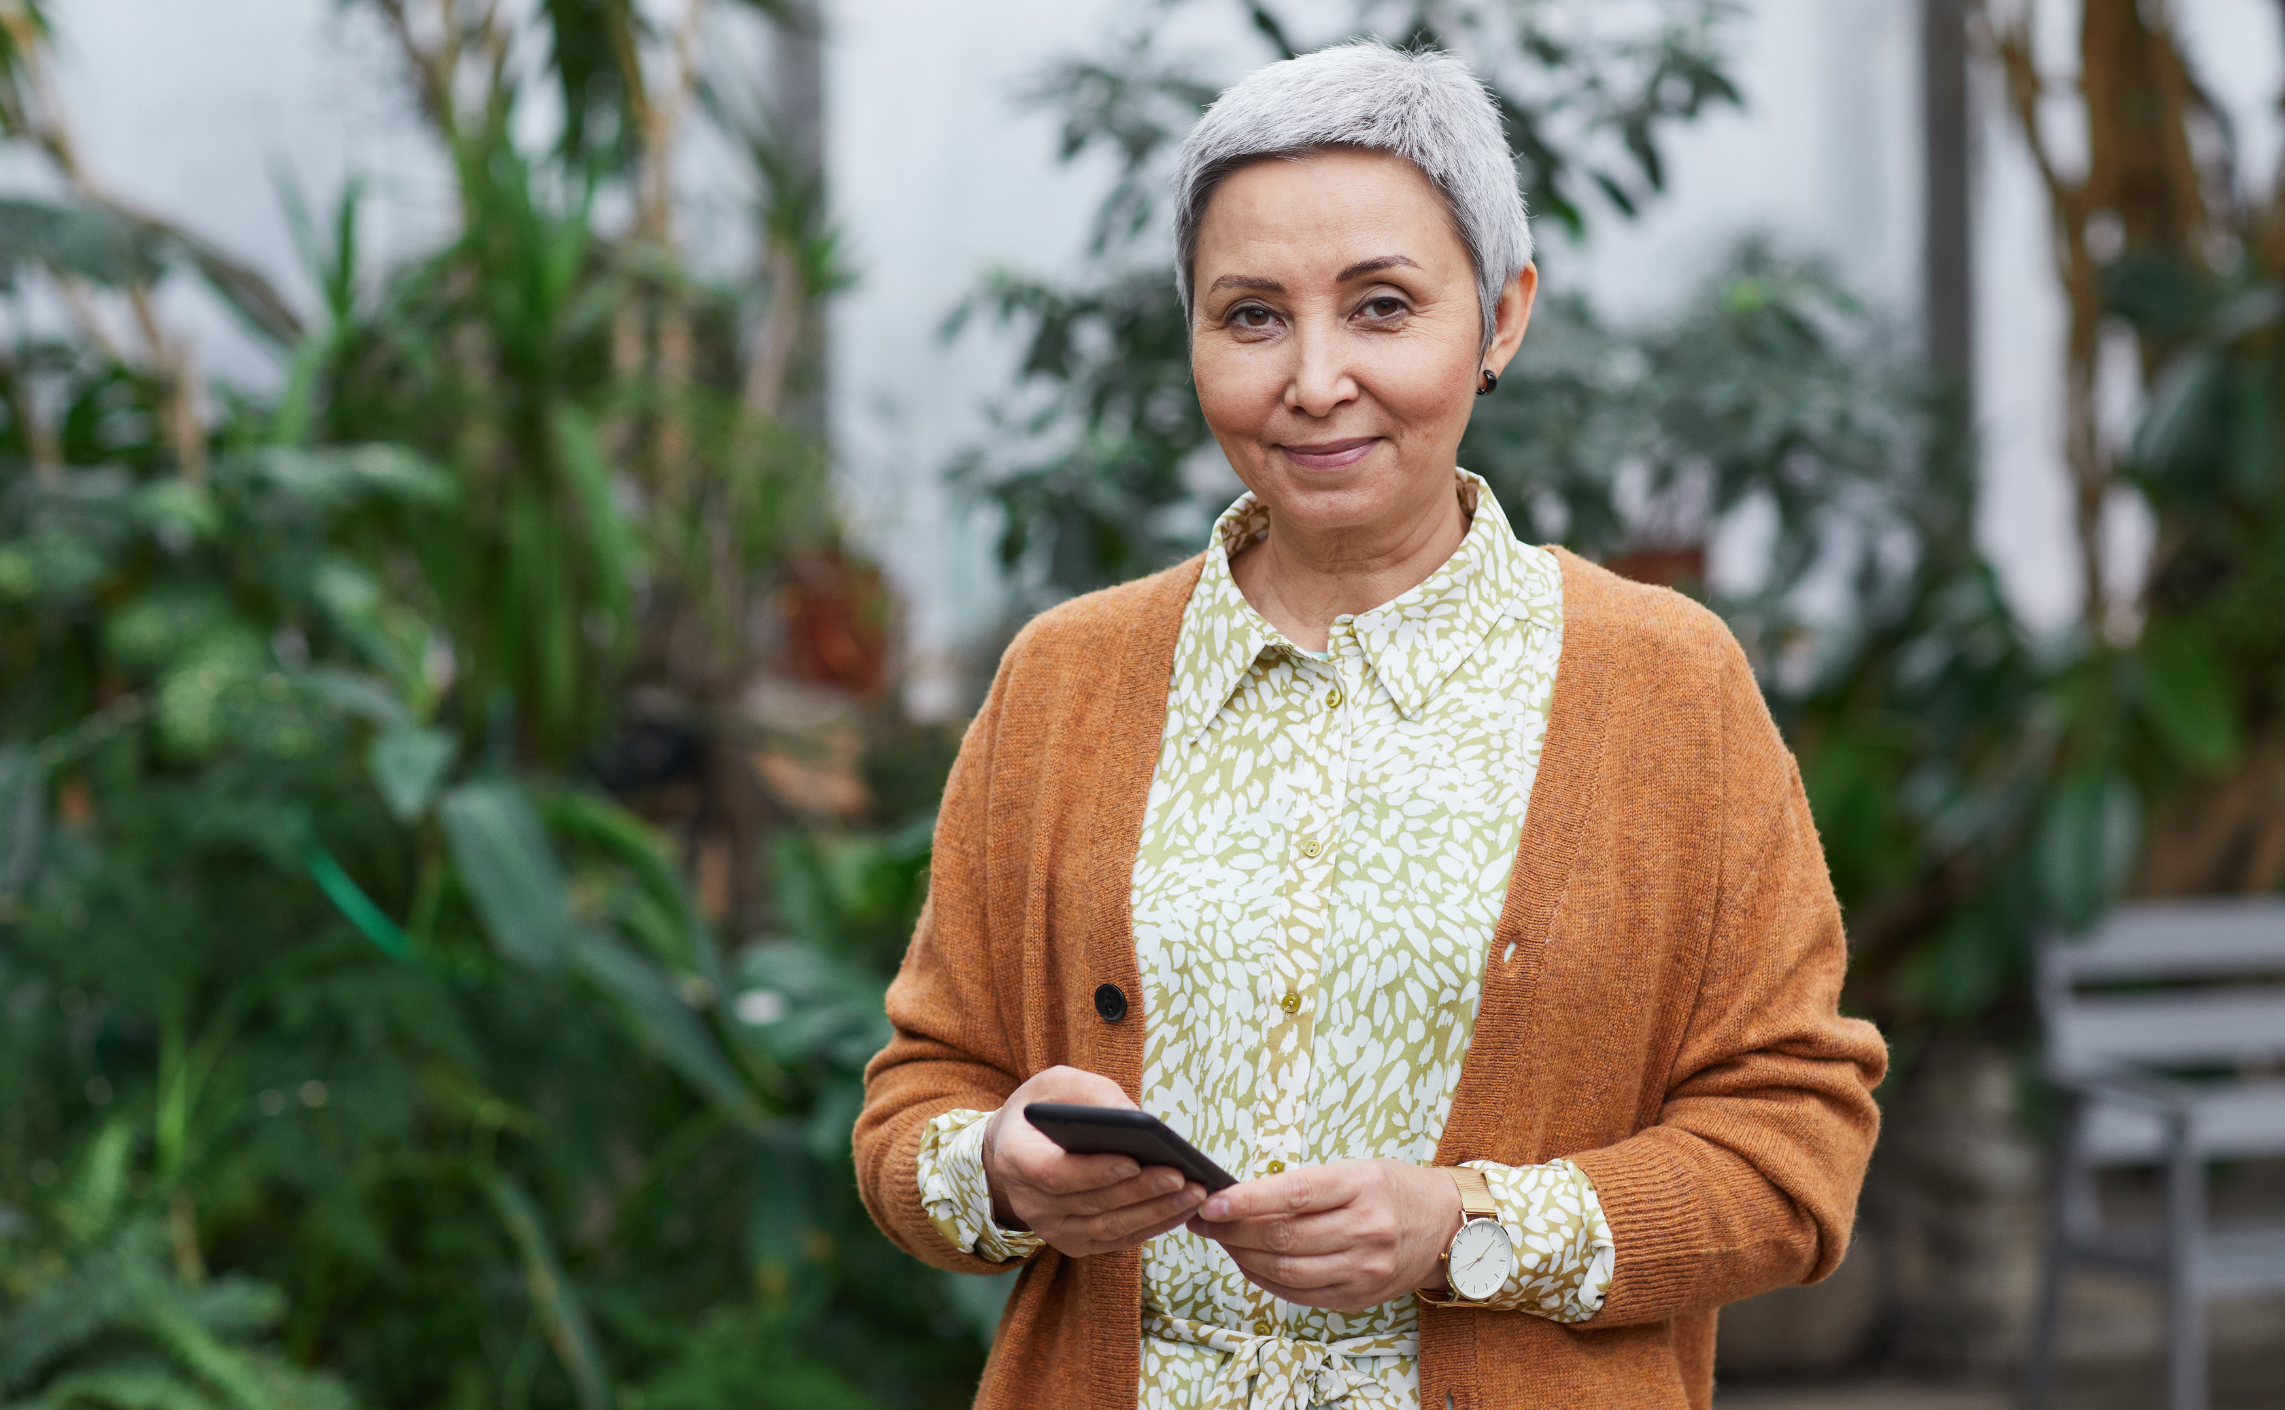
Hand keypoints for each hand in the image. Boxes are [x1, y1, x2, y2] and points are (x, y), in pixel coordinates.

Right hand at [981, 1066, 1210, 1258]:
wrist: (1016, 1148)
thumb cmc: (1043, 1110)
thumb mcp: (1056, 1084)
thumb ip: (1091, 1094)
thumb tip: (1134, 1116)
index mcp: (1015, 1158)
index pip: (1054, 1172)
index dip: (1095, 1171)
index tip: (1135, 1161)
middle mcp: (1028, 1202)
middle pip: (1091, 1203)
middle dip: (1140, 1191)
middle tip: (1182, 1177)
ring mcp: (1051, 1229)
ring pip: (1108, 1227)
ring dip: (1155, 1212)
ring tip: (1193, 1193)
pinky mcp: (1073, 1242)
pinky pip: (1116, 1239)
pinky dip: (1152, 1226)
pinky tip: (1181, 1208)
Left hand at [1186, 1159, 1462, 1311]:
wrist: (1444, 1226)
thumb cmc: (1390, 1189)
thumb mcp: (1353, 1169)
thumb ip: (1302, 1185)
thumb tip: (1239, 1198)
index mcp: (1362, 1186)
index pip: (1293, 1195)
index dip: (1246, 1201)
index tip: (1211, 1203)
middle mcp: (1367, 1230)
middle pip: (1284, 1237)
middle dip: (1233, 1231)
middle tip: (1205, 1221)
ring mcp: (1365, 1268)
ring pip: (1286, 1270)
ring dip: (1243, 1257)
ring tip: (1222, 1241)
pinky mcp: (1359, 1296)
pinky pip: (1300, 1293)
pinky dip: (1266, 1279)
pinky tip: (1250, 1263)